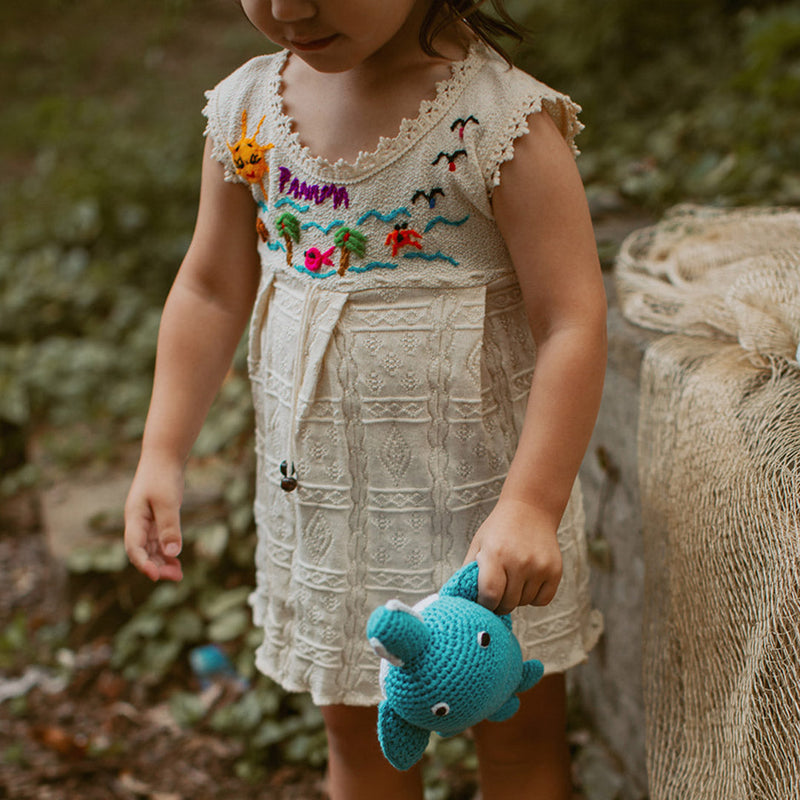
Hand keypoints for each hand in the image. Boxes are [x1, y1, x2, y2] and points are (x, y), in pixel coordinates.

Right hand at [124, 455, 184, 581]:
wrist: (164, 456)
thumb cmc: (163, 476)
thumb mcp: (167, 502)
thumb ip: (169, 527)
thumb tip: (172, 553)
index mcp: (134, 518)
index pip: (134, 548)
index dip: (144, 564)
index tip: (157, 576)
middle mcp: (137, 522)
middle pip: (142, 552)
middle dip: (156, 567)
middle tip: (176, 577)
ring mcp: (145, 521)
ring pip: (150, 548)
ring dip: (162, 562)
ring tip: (179, 574)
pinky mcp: (156, 518)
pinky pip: (158, 540)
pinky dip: (166, 551)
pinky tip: (176, 559)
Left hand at [464, 497, 562, 614]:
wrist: (530, 509)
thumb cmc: (499, 529)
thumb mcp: (478, 543)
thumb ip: (468, 570)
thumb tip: (459, 597)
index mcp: (495, 554)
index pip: (490, 595)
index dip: (484, 604)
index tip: (482, 601)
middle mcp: (519, 561)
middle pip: (507, 603)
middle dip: (499, 603)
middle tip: (496, 593)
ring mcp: (539, 567)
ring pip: (525, 603)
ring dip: (516, 598)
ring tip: (512, 579)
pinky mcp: (555, 570)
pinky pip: (542, 600)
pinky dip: (534, 598)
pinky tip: (528, 582)